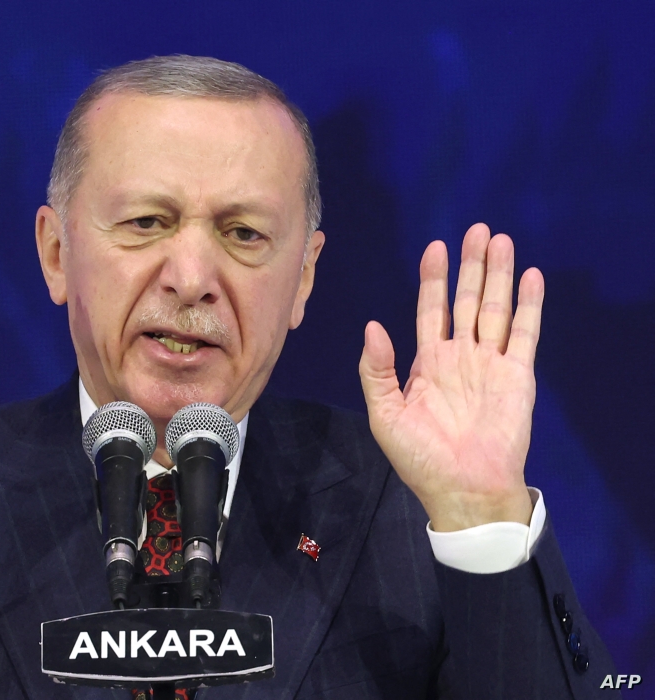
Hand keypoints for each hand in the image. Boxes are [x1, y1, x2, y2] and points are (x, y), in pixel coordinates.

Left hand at [359, 224, 542, 530]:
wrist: (462, 490)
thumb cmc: (420, 458)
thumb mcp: (386, 414)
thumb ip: (377, 370)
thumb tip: (372, 326)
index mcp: (428, 363)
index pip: (431, 310)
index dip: (433, 279)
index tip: (435, 247)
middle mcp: (460, 356)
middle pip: (465, 300)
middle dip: (470, 265)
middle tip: (476, 230)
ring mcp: (490, 364)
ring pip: (494, 308)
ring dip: (498, 275)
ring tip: (500, 240)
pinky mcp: (518, 376)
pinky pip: (524, 333)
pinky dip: (528, 305)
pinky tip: (530, 276)